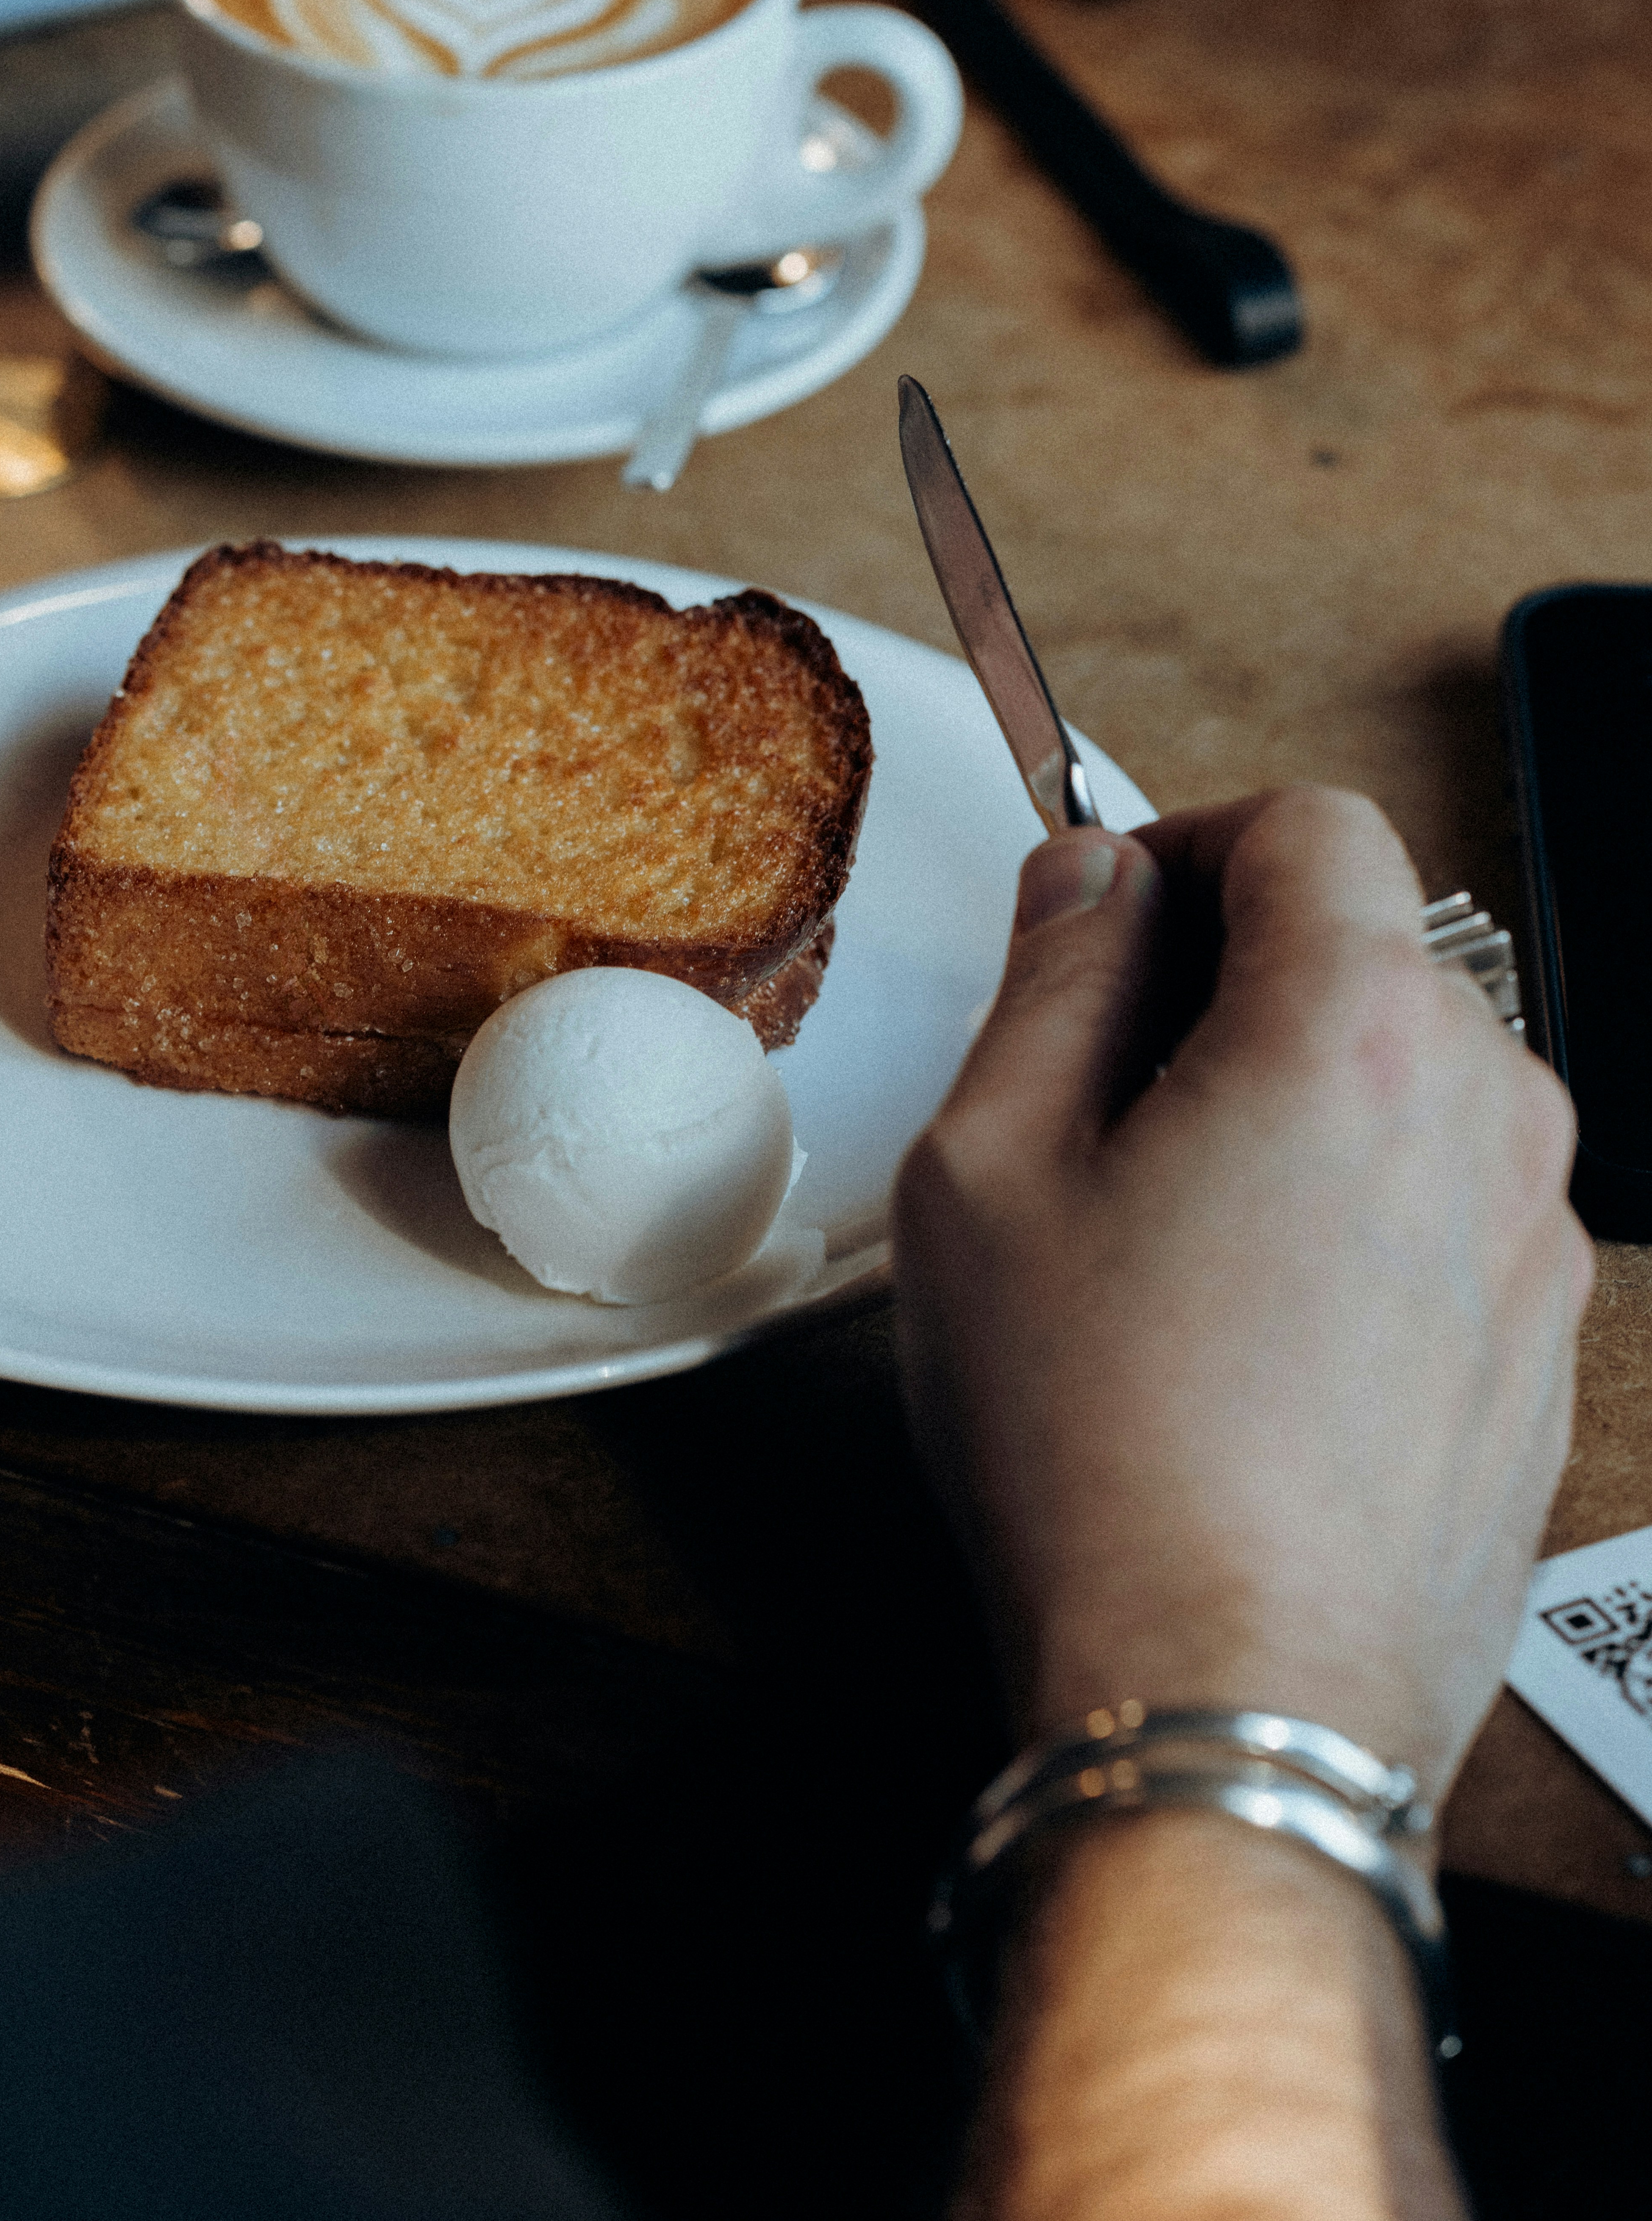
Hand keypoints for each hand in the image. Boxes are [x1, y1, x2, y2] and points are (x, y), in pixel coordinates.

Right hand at [895, 787, 1588, 1801]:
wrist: (1230, 1701)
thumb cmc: (1104, 1454)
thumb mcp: (988, 1169)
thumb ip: (1052, 978)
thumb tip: (1092, 886)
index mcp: (1359, 1037)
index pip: (1311, 826)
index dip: (1191, 840)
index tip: (1114, 912)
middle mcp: (1490, 1121)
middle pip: (1367, 954)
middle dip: (1232, 981)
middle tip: (1097, 1089)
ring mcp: (1535, 1247)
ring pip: (1407, 1087)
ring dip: (1293, 1103)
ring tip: (1163, 1232)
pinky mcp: (1539, 1354)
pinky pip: (1441, 1212)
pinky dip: (1350, 1217)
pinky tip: (1243, 1329)